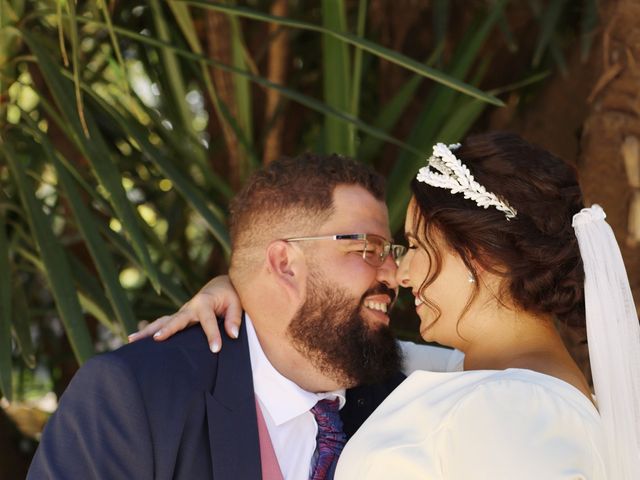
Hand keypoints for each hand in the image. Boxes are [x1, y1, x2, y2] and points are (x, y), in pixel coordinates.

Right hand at [128, 275, 242, 352]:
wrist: (221, 286)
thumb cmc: (230, 294)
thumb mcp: (237, 303)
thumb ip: (234, 318)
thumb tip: (232, 335)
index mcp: (205, 302)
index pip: (208, 321)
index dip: (212, 335)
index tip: (216, 349)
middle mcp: (190, 307)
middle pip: (176, 319)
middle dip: (167, 329)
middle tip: (157, 339)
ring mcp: (182, 313)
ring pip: (163, 321)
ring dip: (148, 330)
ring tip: (131, 340)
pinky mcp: (179, 318)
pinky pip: (163, 324)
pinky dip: (150, 331)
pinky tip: (135, 341)